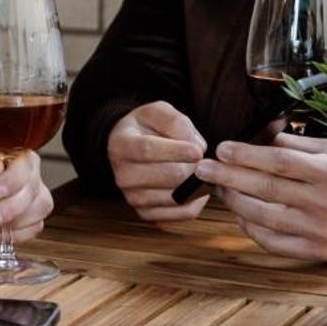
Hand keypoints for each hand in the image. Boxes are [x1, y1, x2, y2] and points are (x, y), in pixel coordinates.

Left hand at [0, 145, 53, 245]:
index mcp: (7, 150)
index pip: (24, 162)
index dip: (13, 180)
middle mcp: (24, 169)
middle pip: (34, 190)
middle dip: (10, 209)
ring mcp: (29, 192)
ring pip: (39, 209)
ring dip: (12, 223)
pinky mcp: (28, 215)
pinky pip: (33, 228)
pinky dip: (12, 234)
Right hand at [106, 102, 208, 222]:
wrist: (129, 149)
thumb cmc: (146, 128)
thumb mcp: (157, 111)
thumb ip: (176, 122)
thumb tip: (196, 147)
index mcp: (121, 146)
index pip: (148, 150)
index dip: (176, 151)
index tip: (198, 151)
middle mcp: (122, 175)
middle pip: (167, 176)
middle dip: (192, 168)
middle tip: (205, 161)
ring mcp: (133, 197)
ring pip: (177, 197)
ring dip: (197, 185)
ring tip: (202, 172)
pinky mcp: (146, 214)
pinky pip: (182, 213)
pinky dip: (198, 202)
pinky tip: (199, 188)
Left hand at [194, 132, 326, 260]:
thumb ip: (302, 146)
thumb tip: (267, 138)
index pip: (278, 163)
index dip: (246, 155)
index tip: (221, 149)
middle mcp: (322, 203)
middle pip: (264, 188)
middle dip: (228, 176)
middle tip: (203, 168)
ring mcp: (317, 230)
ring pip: (263, 216)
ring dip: (234, 201)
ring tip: (218, 189)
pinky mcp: (315, 252)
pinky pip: (273, 242)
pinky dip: (251, 228)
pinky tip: (240, 214)